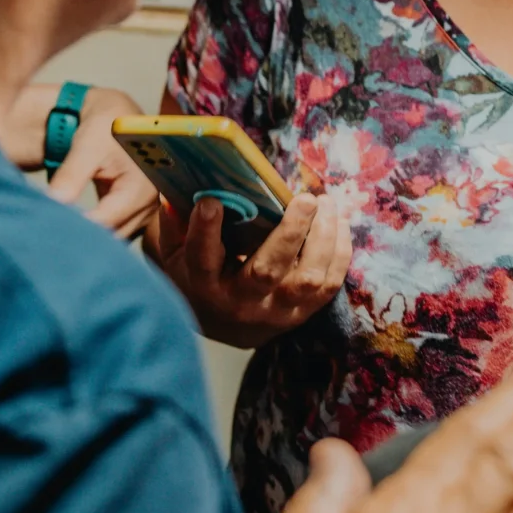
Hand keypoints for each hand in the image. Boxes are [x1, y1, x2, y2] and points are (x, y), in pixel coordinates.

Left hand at [43, 88, 160, 239]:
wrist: (115, 114)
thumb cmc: (103, 125)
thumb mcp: (86, 145)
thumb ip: (71, 175)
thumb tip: (53, 203)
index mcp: (142, 187)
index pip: (107, 221)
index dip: (78, 227)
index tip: (51, 228)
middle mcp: (149, 204)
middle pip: (113, 234)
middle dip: (84, 236)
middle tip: (51, 233)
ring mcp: (144, 210)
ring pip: (115, 237)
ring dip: (92, 237)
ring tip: (61, 232)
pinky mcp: (136, 212)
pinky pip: (116, 230)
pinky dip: (97, 231)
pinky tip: (75, 228)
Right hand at [151, 187, 351, 346]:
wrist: (224, 324)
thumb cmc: (199, 276)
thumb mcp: (175, 254)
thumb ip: (174, 223)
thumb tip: (173, 188)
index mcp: (203, 285)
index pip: (202, 259)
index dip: (205, 231)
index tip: (212, 202)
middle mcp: (240, 302)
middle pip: (266, 272)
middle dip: (290, 233)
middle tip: (306, 198)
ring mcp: (275, 312)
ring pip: (307, 279)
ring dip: (323, 239)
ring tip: (327, 204)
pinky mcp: (302, 313)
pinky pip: (329, 285)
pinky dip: (340, 253)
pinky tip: (338, 222)